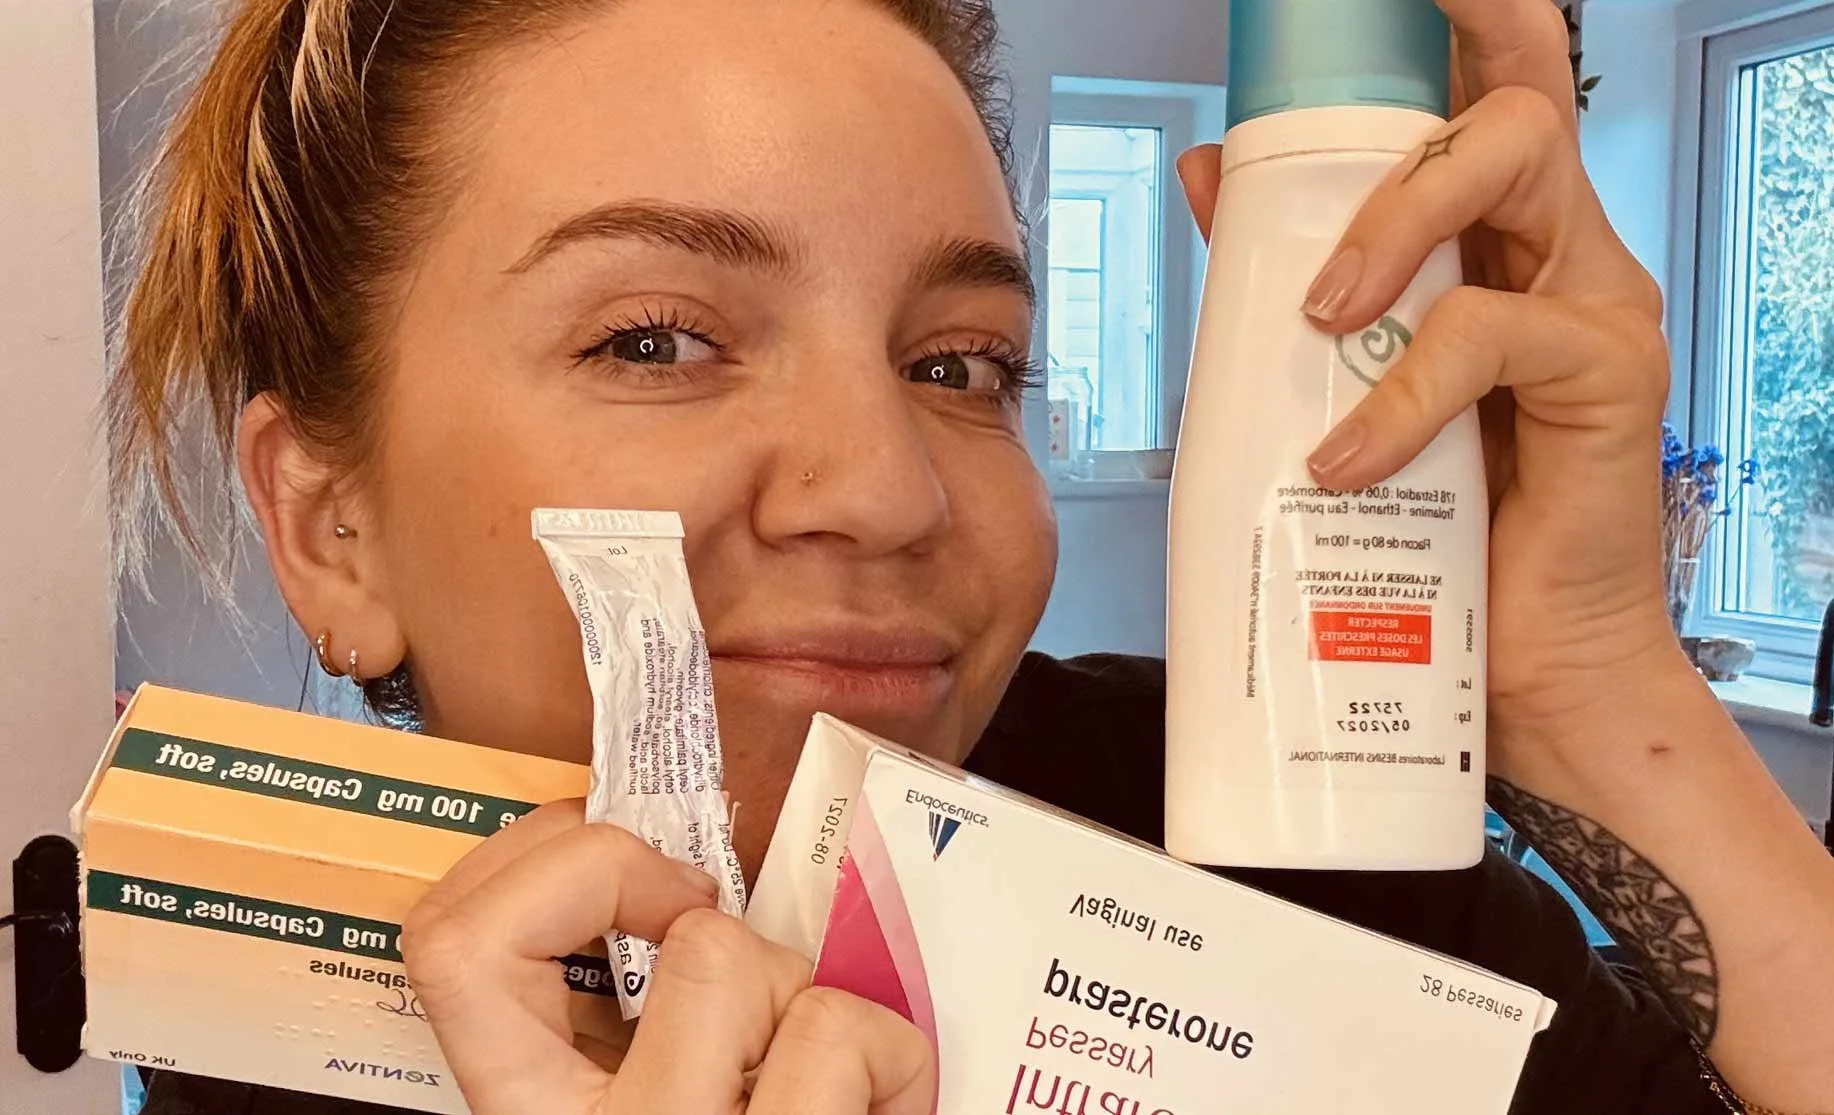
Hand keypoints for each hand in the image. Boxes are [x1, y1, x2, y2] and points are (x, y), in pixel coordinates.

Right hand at [401, 801, 934, 1114]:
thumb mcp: (632, 1106)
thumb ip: (612, 1040)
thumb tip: (672, 906)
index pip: (449, 952)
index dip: (545, 860)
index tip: (627, 875)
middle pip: (640, 941)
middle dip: (700, 917)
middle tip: (721, 946)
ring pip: (744, 964)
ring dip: (806, 996)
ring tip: (820, 1072)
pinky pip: (840, 1035)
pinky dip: (891, 1058)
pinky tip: (886, 1113)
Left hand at [1176, 0, 1682, 747]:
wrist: (1525, 675)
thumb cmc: (1442, 538)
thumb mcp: (1345, 390)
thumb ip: (1294, 281)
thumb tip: (1209, 176)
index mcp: (1500, 249)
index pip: (1491, 101)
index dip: (1470, 23)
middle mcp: (1561, 257)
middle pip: (1508, 110)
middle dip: (1399, 132)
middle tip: (1304, 208)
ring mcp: (1595, 309)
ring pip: (1512, 171)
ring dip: (1391, 227)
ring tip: (1318, 318)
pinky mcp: (1611, 377)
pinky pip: (1491, 334)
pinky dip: (1400, 390)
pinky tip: (1347, 455)